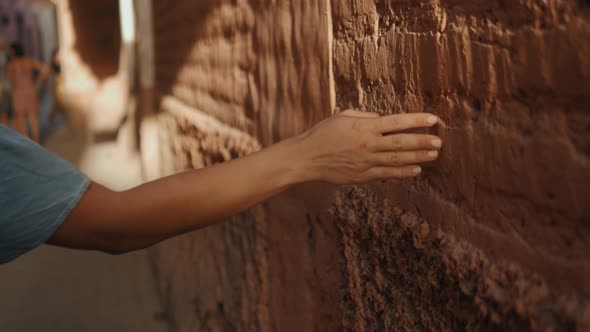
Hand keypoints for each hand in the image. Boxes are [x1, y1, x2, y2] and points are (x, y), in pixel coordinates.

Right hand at [296, 110, 441, 183]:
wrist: (307, 158)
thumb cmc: (324, 133)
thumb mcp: (343, 116)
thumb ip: (365, 116)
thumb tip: (383, 119)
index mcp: (364, 126)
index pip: (395, 122)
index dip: (416, 120)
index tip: (432, 119)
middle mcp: (368, 144)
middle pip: (401, 142)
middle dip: (422, 141)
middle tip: (439, 141)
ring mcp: (366, 161)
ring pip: (397, 159)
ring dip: (418, 157)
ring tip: (434, 155)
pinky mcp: (363, 175)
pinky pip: (387, 173)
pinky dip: (403, 172)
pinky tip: (416, 170)